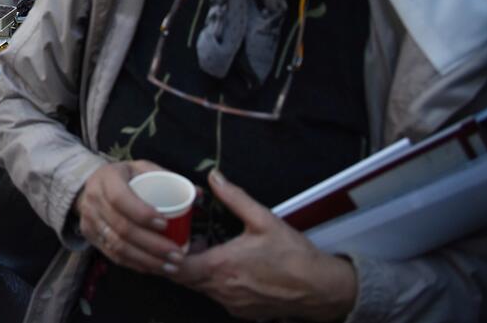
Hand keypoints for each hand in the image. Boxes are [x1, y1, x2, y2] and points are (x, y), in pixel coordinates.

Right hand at [76, 161, 184, 274]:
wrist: (93, 186)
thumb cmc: (126, 177)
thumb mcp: (143, 169)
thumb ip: (170, 178)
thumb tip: (198, 195)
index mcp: (107, 177)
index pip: (120, 198)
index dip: (142, 214)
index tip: (166, 224)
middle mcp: (93, 199)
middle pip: (121, 227)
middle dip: (152, 244)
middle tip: (177, 254)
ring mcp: (89, 219)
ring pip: (117, 246)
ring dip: (147, 259)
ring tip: (171, 265)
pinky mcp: (90, 236)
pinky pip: (113, 256)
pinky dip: (136, 264)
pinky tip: (154, 267)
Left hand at [169, 171, 356, 320]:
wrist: (321, 288)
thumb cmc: (294, 255)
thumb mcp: (263, 219)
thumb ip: (234, 197)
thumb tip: (215, 177)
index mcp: (222, 267)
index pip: (177, 268)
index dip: (165, 256)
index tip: (165, 241)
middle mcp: (222, 290)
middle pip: (184, 279)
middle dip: (178, 261)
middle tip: (181, 241)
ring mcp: (231, 303)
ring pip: (200, 288)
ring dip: (196, 271)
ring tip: (204, 250)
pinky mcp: (241, 311)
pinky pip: (217, 296)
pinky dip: (214, 282)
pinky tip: (225, 266)